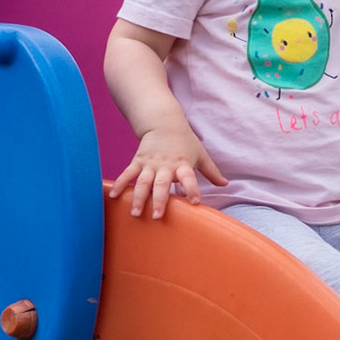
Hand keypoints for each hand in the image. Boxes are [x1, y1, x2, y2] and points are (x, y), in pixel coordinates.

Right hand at [108, 123, 226, 218]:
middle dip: (160, 200)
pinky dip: (120, 184)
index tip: (195, 202)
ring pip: (143, 182)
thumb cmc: (185, 141)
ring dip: (139, 198)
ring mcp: (150, 164)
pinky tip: (113, 197)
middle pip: (162, 184)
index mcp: (183, 164)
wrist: (164, 123)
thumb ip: (212, 171)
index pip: (189, 178)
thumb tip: (225, 184)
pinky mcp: (138, 161)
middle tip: (157, 216)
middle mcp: (166, 165)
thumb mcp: (201, 154)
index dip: (192, 189)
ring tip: (135, 213)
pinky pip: (128, 174)